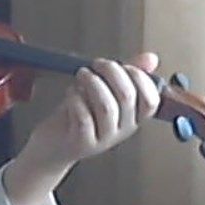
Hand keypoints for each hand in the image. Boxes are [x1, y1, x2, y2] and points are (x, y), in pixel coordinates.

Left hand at [20, 52, 160, 173]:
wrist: (52, 146)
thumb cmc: (77, 115)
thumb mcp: (102, 93)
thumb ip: (126, 76)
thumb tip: (151, 57)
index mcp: (132, 118)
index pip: (151, 101)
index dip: (140, 78)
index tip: (122, 65)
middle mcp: (122, 130)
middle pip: (127, 97)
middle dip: (111, 72)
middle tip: (95, 64)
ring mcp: (103, 138)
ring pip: (106, 106)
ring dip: (92, 83)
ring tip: (81, 74)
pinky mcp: (82, 142)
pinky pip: (84, 117)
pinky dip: (76, 99)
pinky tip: (70, 93)